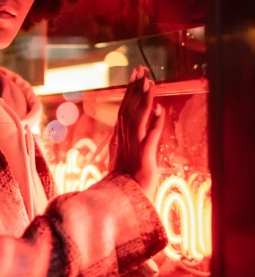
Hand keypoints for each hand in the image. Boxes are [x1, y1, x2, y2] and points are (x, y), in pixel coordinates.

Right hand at [109, 65, 164, 201]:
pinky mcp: (143, 159)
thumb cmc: (121, 187)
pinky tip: (159, 109)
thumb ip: (122, 146)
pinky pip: (150, 138)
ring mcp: (132, 150)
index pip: (124, 111)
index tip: (135, 77)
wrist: (117, 206)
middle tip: (141, 70)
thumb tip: (123, 134)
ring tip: (149, 82)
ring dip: (143, 100)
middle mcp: (123, 142)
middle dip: (135, 89)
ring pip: (137, 119)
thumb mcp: (121, 162)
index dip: (130, 93)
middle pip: (128, 110)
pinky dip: (155, 123)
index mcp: (118, 141)